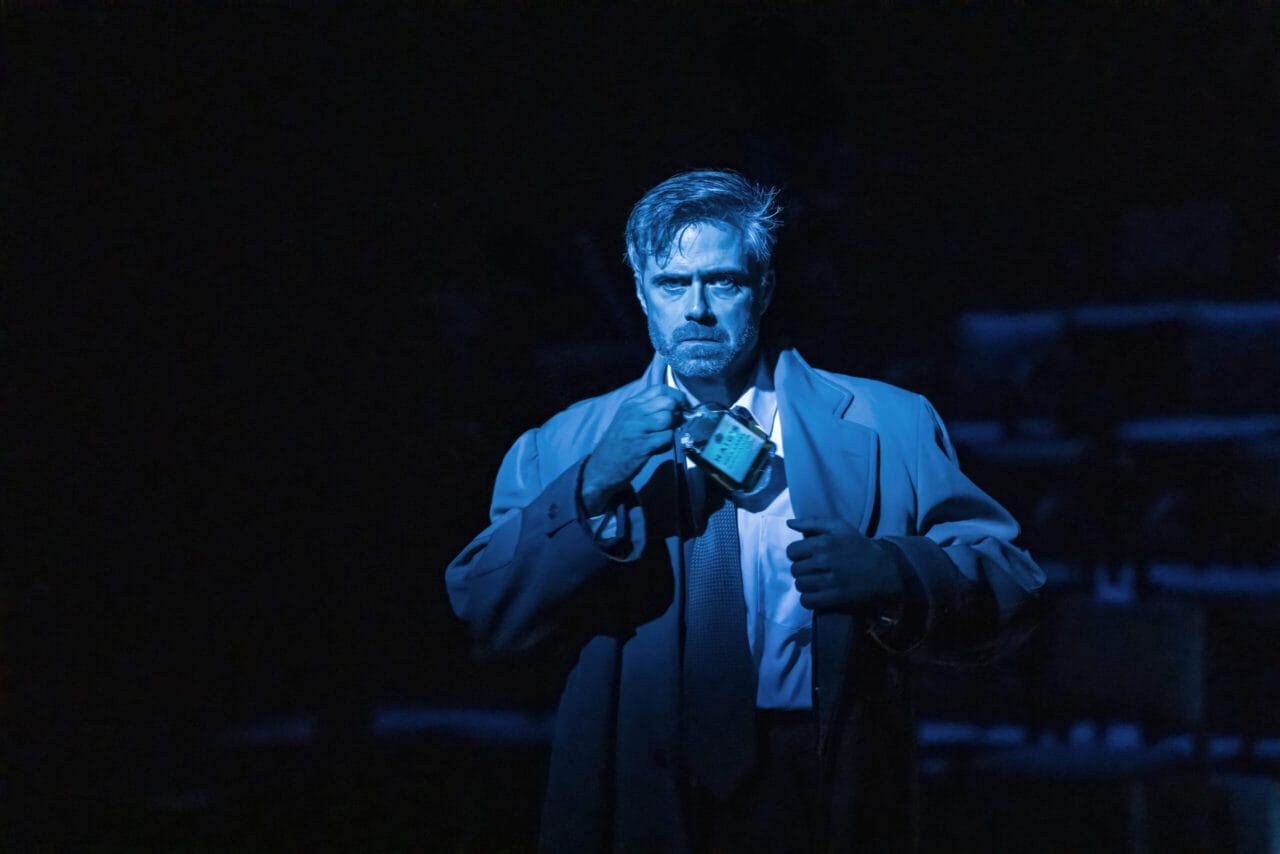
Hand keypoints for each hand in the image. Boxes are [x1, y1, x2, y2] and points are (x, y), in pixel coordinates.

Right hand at [580, 385, 686, 514]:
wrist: (601, 468)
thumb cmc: (618, 445)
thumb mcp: (627, 420)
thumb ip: (648, 411)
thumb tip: (677, 408)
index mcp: (631, 404)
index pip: (660, 389)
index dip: (676, 396)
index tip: (681, 407)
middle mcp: (634, 412)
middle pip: (668, 402)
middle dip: (677, 413)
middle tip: (674, 424)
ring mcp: (637, 428)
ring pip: (669, 418)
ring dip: (672, 429)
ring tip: (663, 438)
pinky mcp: (643, 445)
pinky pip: (667, 437)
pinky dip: (668, 444)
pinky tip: (658, 448)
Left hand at [785, 517, 901, 612]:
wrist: (884, 570)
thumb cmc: (859, 547)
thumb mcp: (839, 527)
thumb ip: (812, 522)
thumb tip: (789, 523)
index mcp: (822, 543)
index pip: (791, 551)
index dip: (798, 554)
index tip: (807, 556)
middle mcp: (823, 561)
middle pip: (795, 569)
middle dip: (802, 569)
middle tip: (814, 570)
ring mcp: (828, 581)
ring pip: (800, 585)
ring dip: (806, 584)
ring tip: (817, 581)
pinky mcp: (834, 598)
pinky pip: (807, 601)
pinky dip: (809, 599)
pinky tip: (817, 594)